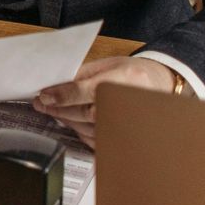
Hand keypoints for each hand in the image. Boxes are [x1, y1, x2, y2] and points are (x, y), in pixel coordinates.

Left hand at [32, 56, 177, 145]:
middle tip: (42, 104)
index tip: (44, 97)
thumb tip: (54, 85)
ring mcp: (128, 125)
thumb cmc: (134, 73)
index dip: (62, 95)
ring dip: (67, 120)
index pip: (86, 91)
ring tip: (54, 111)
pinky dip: (80, 131)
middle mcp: (126, 104)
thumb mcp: (108, 65)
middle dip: (59, 109)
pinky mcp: (125, 138)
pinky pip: (96, 140)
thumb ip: (82, 74)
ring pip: (88, 128)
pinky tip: (72, 122)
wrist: (161, 86)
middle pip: (84, 113)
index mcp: (123, 80)